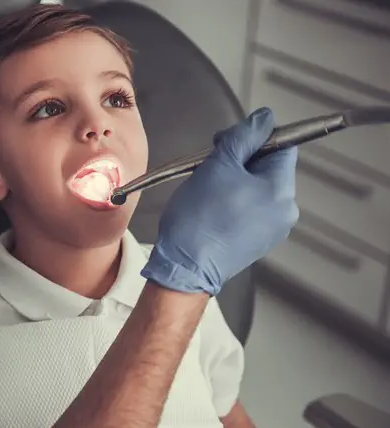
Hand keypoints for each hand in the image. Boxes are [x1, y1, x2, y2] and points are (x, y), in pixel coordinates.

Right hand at [142, 107, 298, 294]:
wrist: (184, 267)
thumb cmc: (198, 217)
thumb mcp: (218, 165)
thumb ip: (243, 137)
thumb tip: (265, 117)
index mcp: (281, 189)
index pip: (282, 145)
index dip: (254, 137)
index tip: (226, 142)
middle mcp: (285, 210)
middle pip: (269, 167)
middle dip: (241, 160)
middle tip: (210, 165)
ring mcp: (273, 229)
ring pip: (258, 188)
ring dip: (235, 180)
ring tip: (207, 189)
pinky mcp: (257, 242)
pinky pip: (250, 209)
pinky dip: (233, 202)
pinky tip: (211, 209)